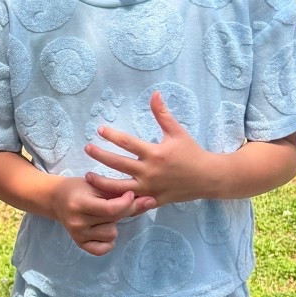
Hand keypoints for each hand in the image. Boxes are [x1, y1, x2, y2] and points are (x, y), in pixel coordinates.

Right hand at [49, 175, 154, 254]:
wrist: (56, 199)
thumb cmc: (79, 188)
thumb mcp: (97, 185)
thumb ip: (121, 193)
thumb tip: (151, 201)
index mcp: (80, 204)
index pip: (111, 209)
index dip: (126, 202)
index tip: (130, 194)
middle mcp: (77, 222)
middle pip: (113, 220)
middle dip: (124, 210)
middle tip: (120, 201)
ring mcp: (77, 235)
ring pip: (111, 234)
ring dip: (113, 224)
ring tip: (104, 215)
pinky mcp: (79, 244)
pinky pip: (103, 249)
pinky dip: (108, 240)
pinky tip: (103, 228)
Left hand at [84, 92, 221, 206]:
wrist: (208, 178)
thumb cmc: (191, 152)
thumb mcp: (177, 131)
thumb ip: (162, 114)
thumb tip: (154, 93)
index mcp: (155, 153)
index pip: (127, 143)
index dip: (111, 135)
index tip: (99, 129)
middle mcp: (150, 172)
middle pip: (118, 164)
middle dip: (100, 156)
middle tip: (87, 148)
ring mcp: (150, 189)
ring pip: (120, 188)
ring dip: (102, 182)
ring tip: (88, 176)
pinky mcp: (152, 201)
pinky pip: (131, 203)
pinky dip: (116, 201)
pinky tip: (103, 197)